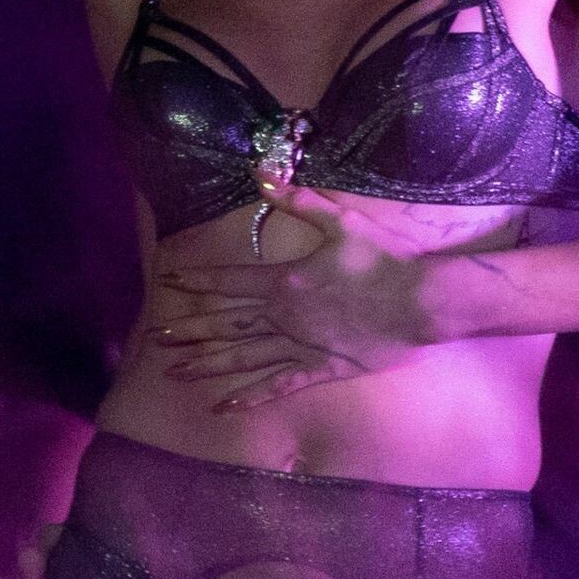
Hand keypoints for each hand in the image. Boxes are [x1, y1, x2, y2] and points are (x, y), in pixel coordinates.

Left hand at [150, 186, 438, 412]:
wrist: (422, 300)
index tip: (169, 280)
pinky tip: (225, 404)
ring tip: (175, 371)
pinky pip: (280, 385)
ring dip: (208, 363)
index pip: (228, 281)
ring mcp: (300, 346)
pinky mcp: (321, 369)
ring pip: (244, 357)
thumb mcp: (340, 220)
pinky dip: (252, 396)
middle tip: (156, 336)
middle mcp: (283, 317)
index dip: (197, 280)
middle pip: (226, 323)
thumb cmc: (384, 258)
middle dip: (189, 329)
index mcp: (284, 281)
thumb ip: (297, 199)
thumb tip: (260, 174)